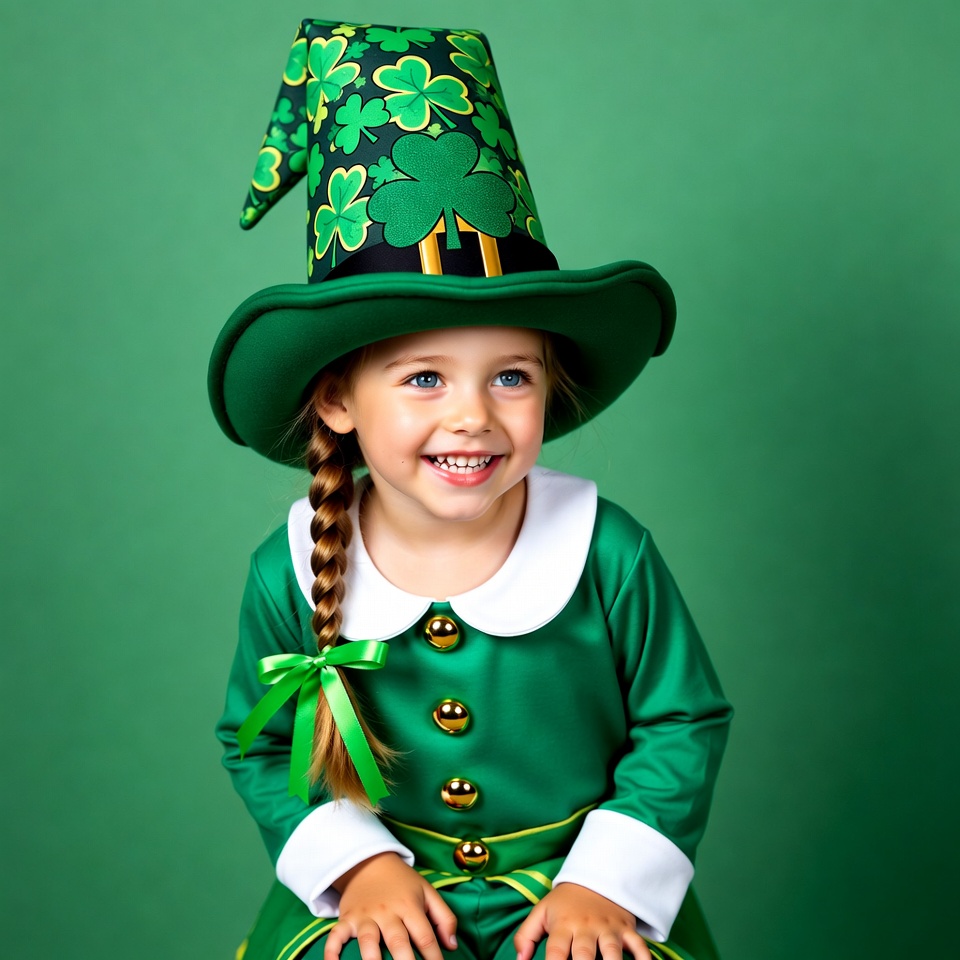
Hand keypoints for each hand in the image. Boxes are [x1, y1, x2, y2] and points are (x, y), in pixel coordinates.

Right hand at [324, 852, 457, 959]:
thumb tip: (452, 946)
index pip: (425, 936)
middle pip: (398, 941)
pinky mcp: (347, 918)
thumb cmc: (402, 883)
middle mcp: (387, 912)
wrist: (370, 861)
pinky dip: (331, 951)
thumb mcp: (427, 892)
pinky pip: (336, 935)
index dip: (434, 957)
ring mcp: (365, 915)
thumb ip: (444, 917)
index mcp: (409, 906)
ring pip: (368, 940)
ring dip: (372, 958)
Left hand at [514, 882, 650, 959]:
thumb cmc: (565, 903)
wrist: (594, 877)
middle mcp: (586, 928)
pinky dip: (645, 958)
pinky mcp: (626, 929)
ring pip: (612, 952)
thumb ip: (525, 936)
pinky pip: (639, 946)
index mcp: (563, 926)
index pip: (555, 952)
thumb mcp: (541, 913)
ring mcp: (608, 929)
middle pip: (584, 955)